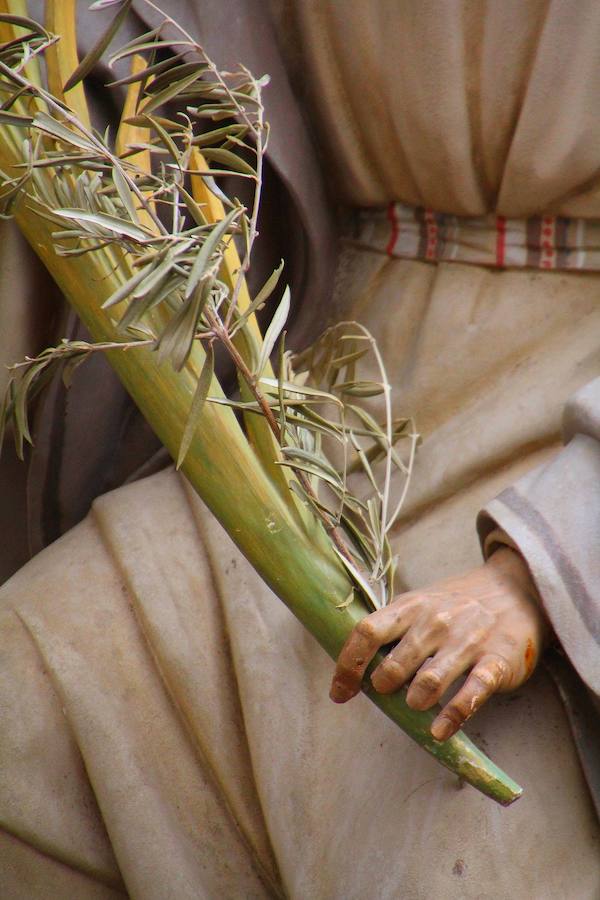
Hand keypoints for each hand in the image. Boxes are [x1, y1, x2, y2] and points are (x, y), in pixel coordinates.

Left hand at [330, 547, 549, 739]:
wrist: (517, 589)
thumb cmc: (457, 604)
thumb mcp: (420, 603)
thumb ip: (391, 630)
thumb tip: (354, 668)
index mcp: (410, 607)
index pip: (367, 633)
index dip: (347, 665)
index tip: (340, 692)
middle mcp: (436, 622)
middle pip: (395, 663)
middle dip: (384, 685)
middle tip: (389, 692)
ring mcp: (467, 642)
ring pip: (429, 681)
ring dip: (415, 700)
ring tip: (415, 704)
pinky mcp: (496, 662)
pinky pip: (472, 693)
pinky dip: (453, 717)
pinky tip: (440, 731)